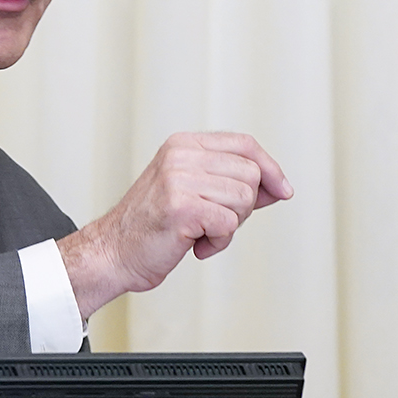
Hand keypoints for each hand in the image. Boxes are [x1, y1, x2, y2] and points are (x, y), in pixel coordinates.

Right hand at [58, 132, 291, 317]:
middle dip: (244, 206)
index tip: (283, 191)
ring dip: (230, 226)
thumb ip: (232, 183)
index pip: (245, 144)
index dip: (271, 168)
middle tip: (215, 221)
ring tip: (202, 233)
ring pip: (244, 199)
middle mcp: (181, 156)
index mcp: (184, 145)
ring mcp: (179, 179)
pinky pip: (229, 224)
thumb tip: (278, 186)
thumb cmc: (153, 227)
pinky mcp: (181, 207)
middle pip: (250, 174)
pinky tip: (195, 245)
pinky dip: (219, 242)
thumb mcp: (193, 192)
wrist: (114, 253)